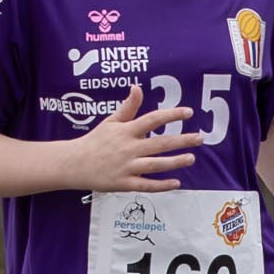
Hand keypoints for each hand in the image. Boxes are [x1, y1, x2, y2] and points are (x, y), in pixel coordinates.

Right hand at [66, 91, 197, 192]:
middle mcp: (128, 148)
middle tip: (200, 138)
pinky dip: (162, 185)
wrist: (74, 164)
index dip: (171, 115)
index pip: (153, 119)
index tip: (188, 112)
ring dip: (175, 162)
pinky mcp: (124, 183)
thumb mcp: (110, 121)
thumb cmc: (95, 141)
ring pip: (156, 165)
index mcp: (126, 131)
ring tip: (191, 158)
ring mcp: (127, 167)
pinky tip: (176, 183)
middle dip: (182, 140)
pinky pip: (146, 185)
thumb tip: (137, 87)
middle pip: (160, 143)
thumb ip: (128, 107)